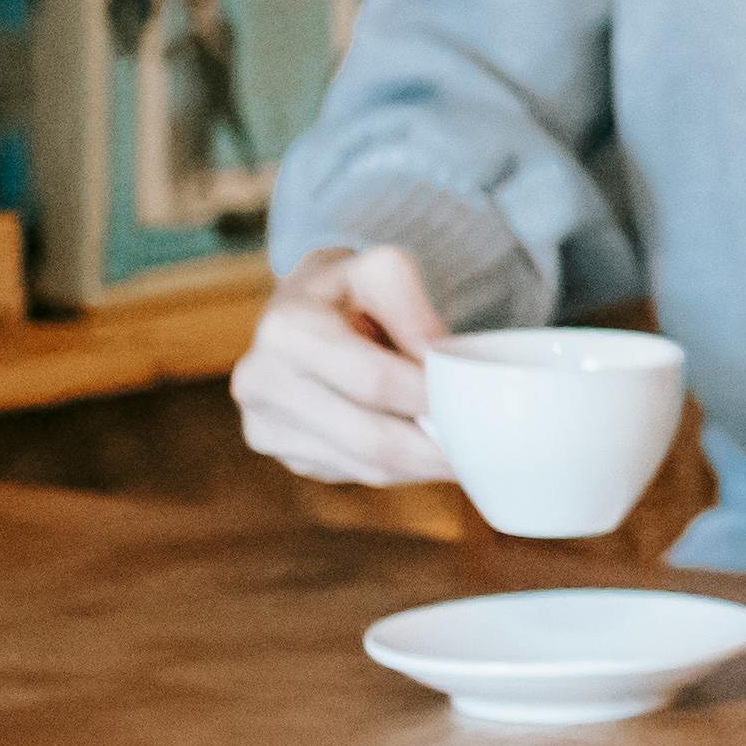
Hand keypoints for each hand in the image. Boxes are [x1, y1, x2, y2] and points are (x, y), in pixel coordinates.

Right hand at [234, 245, 457, 487]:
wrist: (299, 309)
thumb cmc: (349, 289)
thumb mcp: (384, 271)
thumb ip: (416, 311)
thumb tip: (441, 367)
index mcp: (286, 329)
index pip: (373, 381)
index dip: (428, 398)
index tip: (476, 408)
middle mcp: (261, 383)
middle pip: (370, 438)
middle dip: (434, 449)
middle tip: (485, 452)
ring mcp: (264, 425)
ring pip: (366, 467)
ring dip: (422, 466)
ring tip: (464, 454)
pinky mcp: (281, 453)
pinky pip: (353, 474)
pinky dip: (398, 470)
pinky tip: (422, 451)